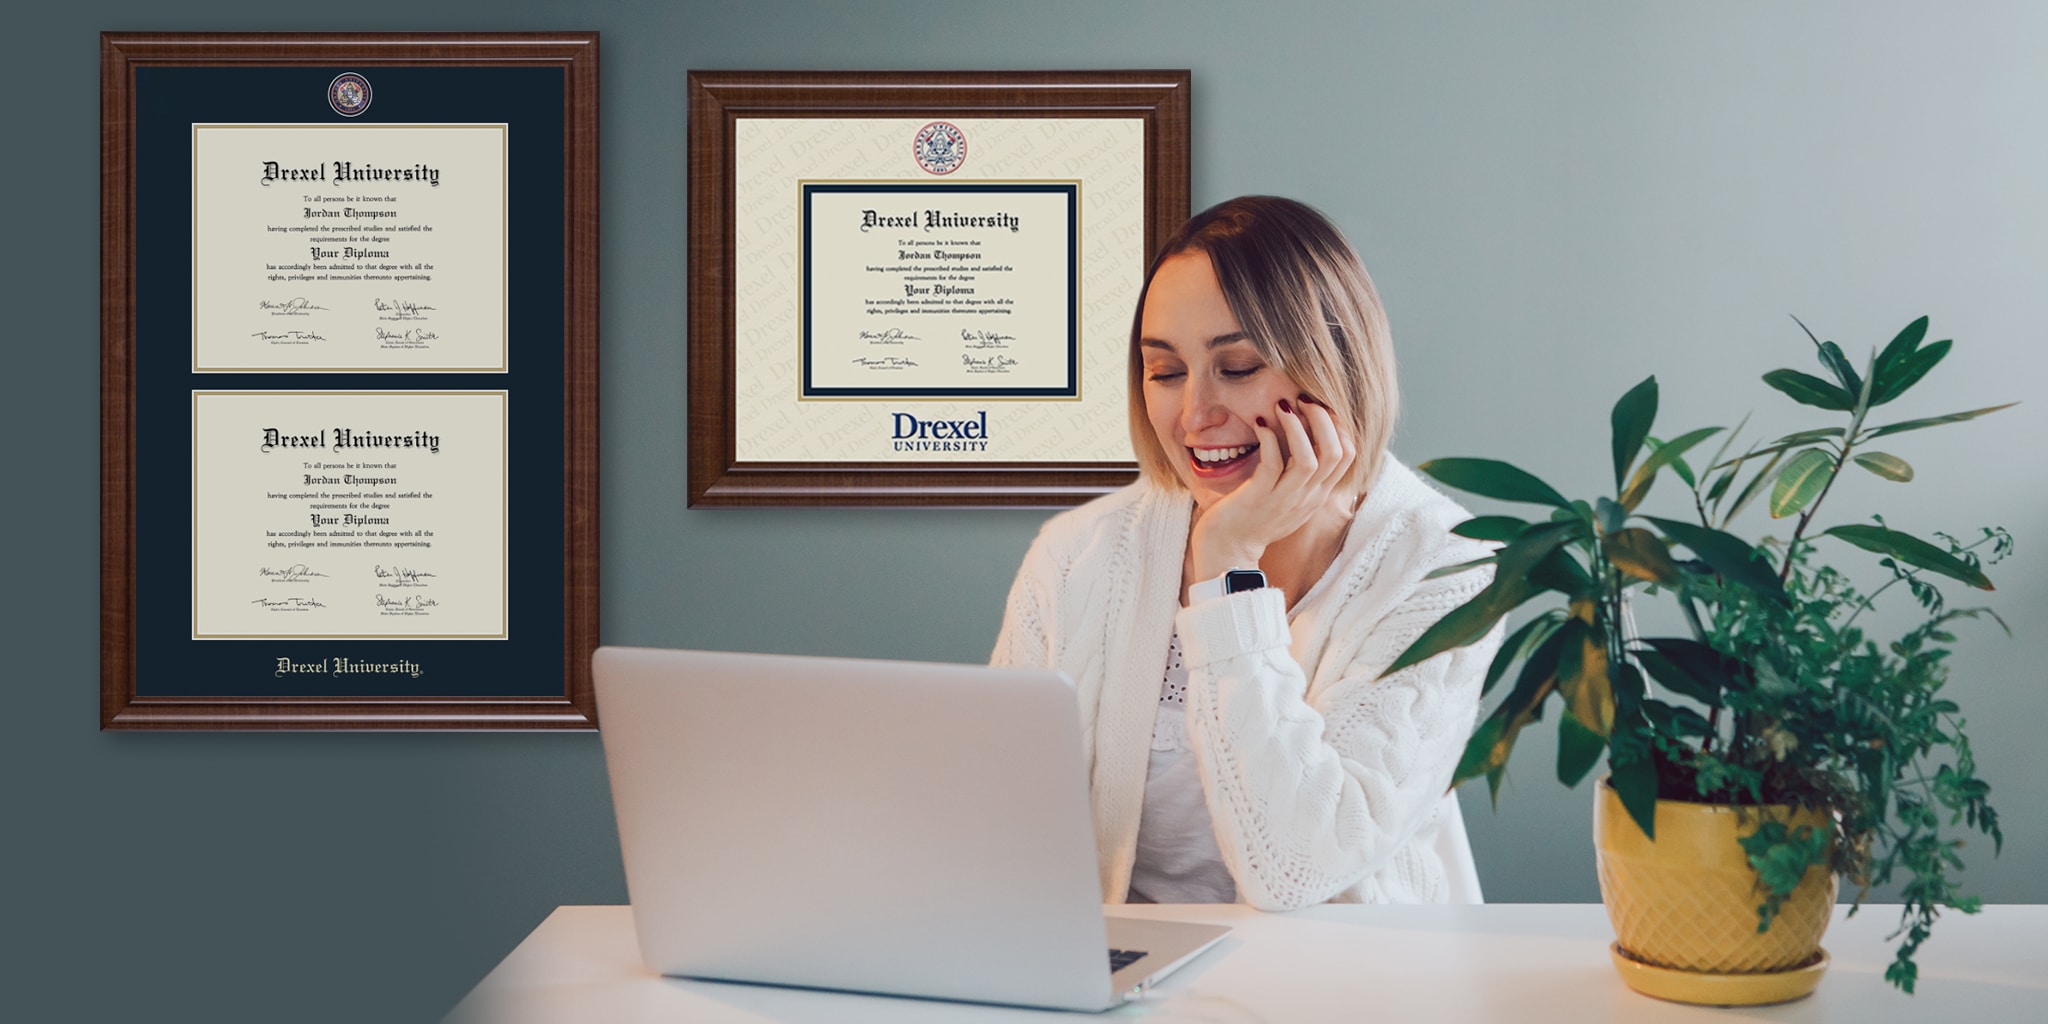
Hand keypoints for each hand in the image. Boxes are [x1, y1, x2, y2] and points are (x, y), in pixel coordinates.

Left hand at [1188, 394, 1358, 582]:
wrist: (1228, 550)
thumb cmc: (1254, 517)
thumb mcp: (1288, 496)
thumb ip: (1301, 472)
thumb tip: (1305, 433)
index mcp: (1317, 494)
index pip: (1347, 456)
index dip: (1338, 426)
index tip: (1318, 407)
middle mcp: (1307, 497)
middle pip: (1335, 453)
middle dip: (1323, 419)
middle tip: (1303, 399)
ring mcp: (1284, 499)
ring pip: (1309, 459)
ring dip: (1296, 427)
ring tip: (1282, 406)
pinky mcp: (1259, 498)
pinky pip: (1273, 464)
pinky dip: (1269, 438)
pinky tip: (1260, 423)